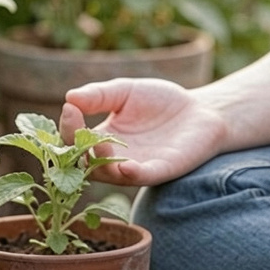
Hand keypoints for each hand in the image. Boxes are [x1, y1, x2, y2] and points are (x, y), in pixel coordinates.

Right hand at [61, 78, 226, 185]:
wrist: (201, 110)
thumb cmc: (160, 102)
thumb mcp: (125, 91)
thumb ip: (99, 95)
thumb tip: (69, 97)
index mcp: (102, 137)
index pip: (74, 139)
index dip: (68, 127)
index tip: (70, 108)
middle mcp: (113, 157)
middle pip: (84, 161)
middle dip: (76, 146)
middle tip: (77, 124)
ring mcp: (136, 166)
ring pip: (109, 174)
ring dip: (100, 161)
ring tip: (99, 141)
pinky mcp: (160, 171)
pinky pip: (141, 178)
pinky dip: (132, 174)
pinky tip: (125, 165)